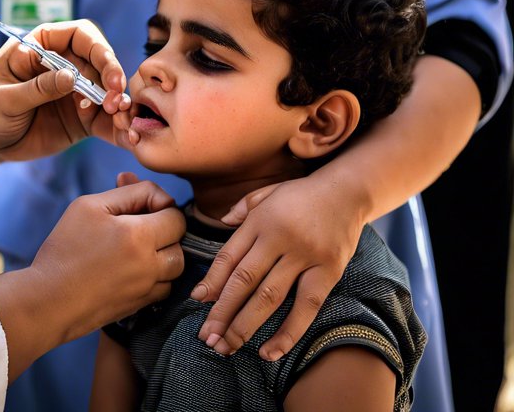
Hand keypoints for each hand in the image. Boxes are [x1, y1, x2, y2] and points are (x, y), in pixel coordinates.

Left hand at [0, 20, 130, 164]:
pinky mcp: (81, 119)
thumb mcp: (5, 98)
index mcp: (43, 45)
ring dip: (119, 104)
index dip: (99, 49)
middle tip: (115, 102)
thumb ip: (38, 87)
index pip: (81, 35)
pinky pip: (105, 121)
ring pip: (108, 91)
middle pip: (101, 62)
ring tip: (123, 121)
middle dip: (113, 79)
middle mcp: (65, 64)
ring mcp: (75, 92)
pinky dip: (118, 128)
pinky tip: (128, 136)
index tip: (108, 72)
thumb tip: (72, 76)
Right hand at [28, 181, 185, 339]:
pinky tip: (132, 267)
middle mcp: (150, 264)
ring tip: (137, 245)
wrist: (50, 299)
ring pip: (176, 266)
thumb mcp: (88, 206)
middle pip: (180, 241)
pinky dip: (156, 275)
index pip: (175, 214)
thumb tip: (151, 190)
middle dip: (165, 228)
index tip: (139, 204)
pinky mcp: (141, 306)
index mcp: (138, 235)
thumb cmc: (65, 248)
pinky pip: (164, 287)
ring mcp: (147, 288)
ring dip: (164, 252)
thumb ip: (126, 193)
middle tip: (138, 223)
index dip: (160, 203)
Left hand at [190, 172, 363, 360]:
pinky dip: (288, 333)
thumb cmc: (301, 195)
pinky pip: (306, 308)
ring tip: (227, 347)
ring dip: (245, 325)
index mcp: (260, 221)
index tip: (197, 300)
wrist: (347, 191)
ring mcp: (304, 257)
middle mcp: (279, 239)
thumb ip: (243, 209)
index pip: (230, 256)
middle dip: (222, 311)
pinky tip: (270, 352)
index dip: (212, 280)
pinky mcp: (328, 272)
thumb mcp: (266, 193)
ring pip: (270, 297)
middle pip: (245, 280)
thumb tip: (221, 223)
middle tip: (207, 337)